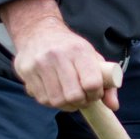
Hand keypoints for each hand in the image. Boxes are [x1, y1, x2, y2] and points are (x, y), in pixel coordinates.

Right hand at [0, 0, 119, 110]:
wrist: (38, 31)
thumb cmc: (70, 48)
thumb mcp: (92, 58)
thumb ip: (107, 82)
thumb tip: (113, 106)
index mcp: (79, 50)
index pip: (92, 83)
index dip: (96, 94)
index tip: (94, 93)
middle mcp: (58, 55)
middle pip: (74, 96)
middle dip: (81, 102)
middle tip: (82, 98)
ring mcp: (39, 64)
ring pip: (57, 101)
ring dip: (66, 105)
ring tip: (69, 97)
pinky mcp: (26, 72)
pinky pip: (42, 99)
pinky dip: (52, 101)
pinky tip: (55, 92)